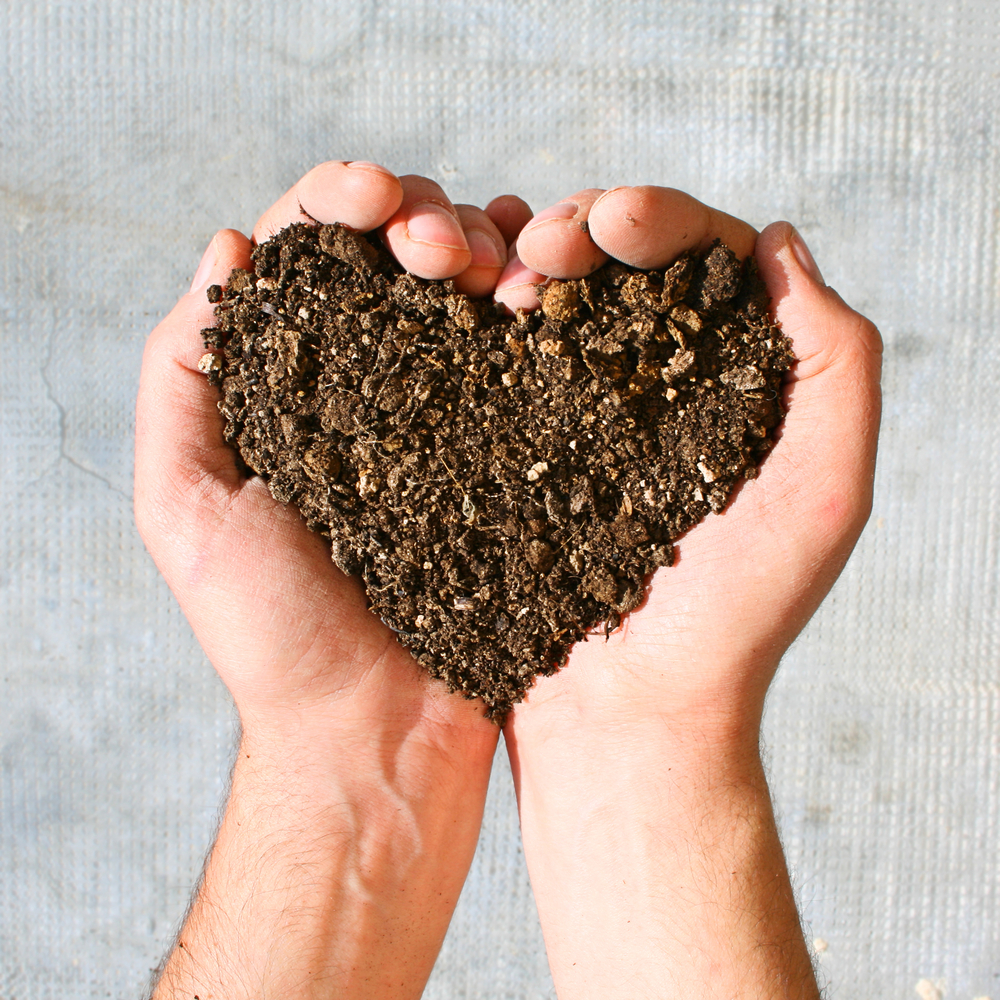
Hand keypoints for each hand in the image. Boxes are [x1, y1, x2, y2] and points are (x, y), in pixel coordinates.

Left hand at [135, 162, 515, 999]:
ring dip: (484, 245)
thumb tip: (227, 248)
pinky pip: (527, 356)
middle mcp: (371, 385)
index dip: (338, 201)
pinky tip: (545, 284)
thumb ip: (182, 376)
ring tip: (497, 261)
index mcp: (289, 382)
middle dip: (420, 216)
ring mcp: (450, 415)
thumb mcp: (184, 504)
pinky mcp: (511, 453)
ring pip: (469, 288)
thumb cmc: (274, 634)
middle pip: (395, 253)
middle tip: (442, 249)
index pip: (309, 254)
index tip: (374, 199)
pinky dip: (538, 302)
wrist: (377, 735)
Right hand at [497, 185, 881, 999]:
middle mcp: (655, 385)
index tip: (610, 224)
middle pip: (619, 265)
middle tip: (540, 247)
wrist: (624, 716)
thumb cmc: (730, 620)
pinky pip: (493, 360)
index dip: (658, 219)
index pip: (702, 259)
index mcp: (732, 380)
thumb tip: (777, 242)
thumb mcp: (823, 492)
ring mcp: (576, 414)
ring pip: (551, 299)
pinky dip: (474, 314)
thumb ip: (835, 360)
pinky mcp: (512, 449)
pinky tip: (459, 295)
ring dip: (521, 261)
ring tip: (493, 270)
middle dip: (580, 228)